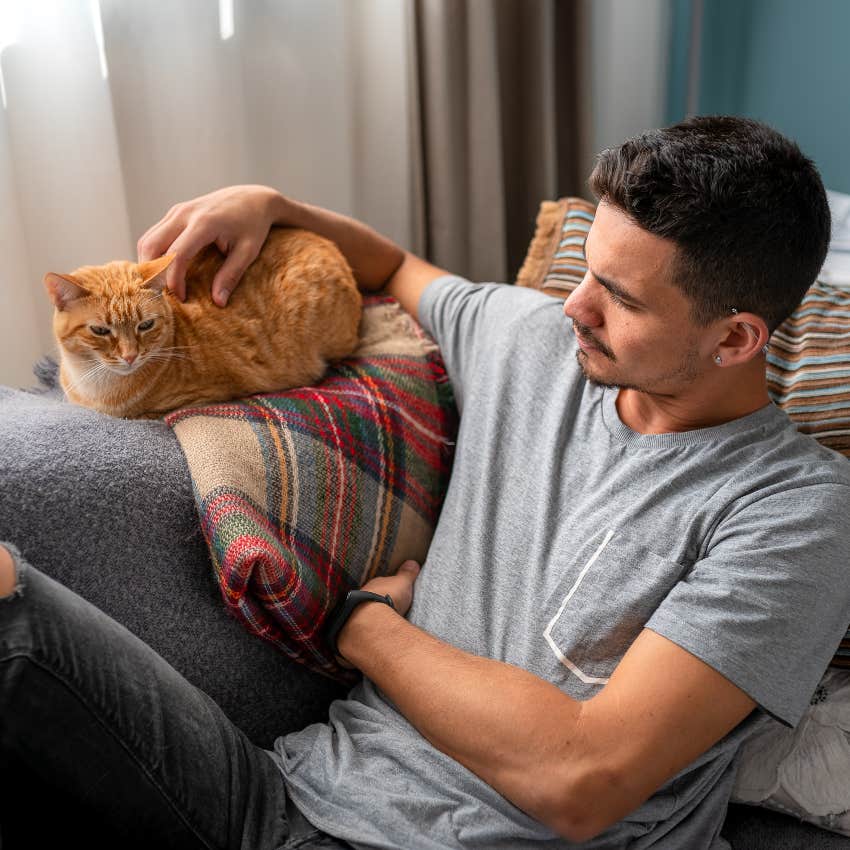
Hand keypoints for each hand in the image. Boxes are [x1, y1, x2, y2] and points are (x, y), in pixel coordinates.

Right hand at [136, 185, 282, 305]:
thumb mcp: (248, 251)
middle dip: (151, 272)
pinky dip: (153, 254)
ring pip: (147, 239)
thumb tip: (218, 302)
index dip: (174, 279)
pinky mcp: (175, 212)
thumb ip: (231, 275)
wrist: (252, 197)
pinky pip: (154, 234)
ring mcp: (177, 211)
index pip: (177, 254)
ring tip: (160, 286)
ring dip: (148, 264)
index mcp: (204, 223)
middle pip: (151, 245)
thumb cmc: (253, 225)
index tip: (181, 298)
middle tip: (160, 295)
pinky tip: (162, 271)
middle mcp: (185, 214)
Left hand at [335, 560, 421, 668]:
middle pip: (367, 604)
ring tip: (378, 631)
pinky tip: (367, 644)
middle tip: (385, 616)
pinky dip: (362, 639)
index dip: (384, 592)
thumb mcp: (402, 583)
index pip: (378, 587)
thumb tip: (413, 562)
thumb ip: (407, 574)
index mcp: (372, 587)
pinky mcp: (350, 636)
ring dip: (367, 623)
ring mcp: (352, 617)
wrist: (369, 621)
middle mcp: (359, 600)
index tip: (389, 597)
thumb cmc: (387, 599)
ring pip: (359, 619)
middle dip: (374, 609)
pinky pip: (356, 636)